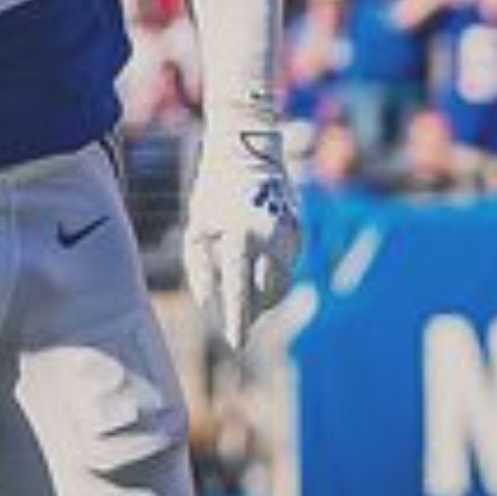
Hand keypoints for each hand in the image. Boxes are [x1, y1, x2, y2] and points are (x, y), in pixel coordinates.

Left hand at [184, 126, 301, 349]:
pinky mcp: (299, 230)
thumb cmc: (214, 193)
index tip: (236, 344)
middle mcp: (269, 237)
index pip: (240, 290)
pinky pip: (288, 263)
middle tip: (241, 318)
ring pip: (280, 282)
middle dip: (253, 309)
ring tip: (249, 290)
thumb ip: (199, 267)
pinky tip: (259, 262)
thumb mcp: (197, 228)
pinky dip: (273, 272)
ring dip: (265, 293)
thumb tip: (207, 302)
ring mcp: (289, 234)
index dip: (238, 319)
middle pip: (265, 293)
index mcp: (240, 237)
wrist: (249, 151)